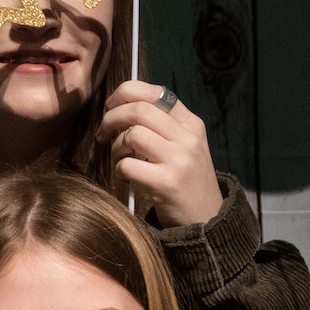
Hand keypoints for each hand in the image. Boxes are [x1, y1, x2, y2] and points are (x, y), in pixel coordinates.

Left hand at [98, 80, 218, 228]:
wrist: (206, 218)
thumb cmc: (185, 178)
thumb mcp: (185, 145)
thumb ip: (161, 124)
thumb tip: (120, 106)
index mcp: (191, 123)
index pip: (155, 92)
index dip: (125, 93)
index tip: (111, 105)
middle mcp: (187, 138)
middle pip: (139, 110)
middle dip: (111, 118)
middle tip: (103, 133)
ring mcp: (179, 160)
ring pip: (132, 135)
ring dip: (116, 147)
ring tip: (120, 159)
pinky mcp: (166, 183)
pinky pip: (128, 164)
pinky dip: (118, 169)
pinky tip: (125, 176)